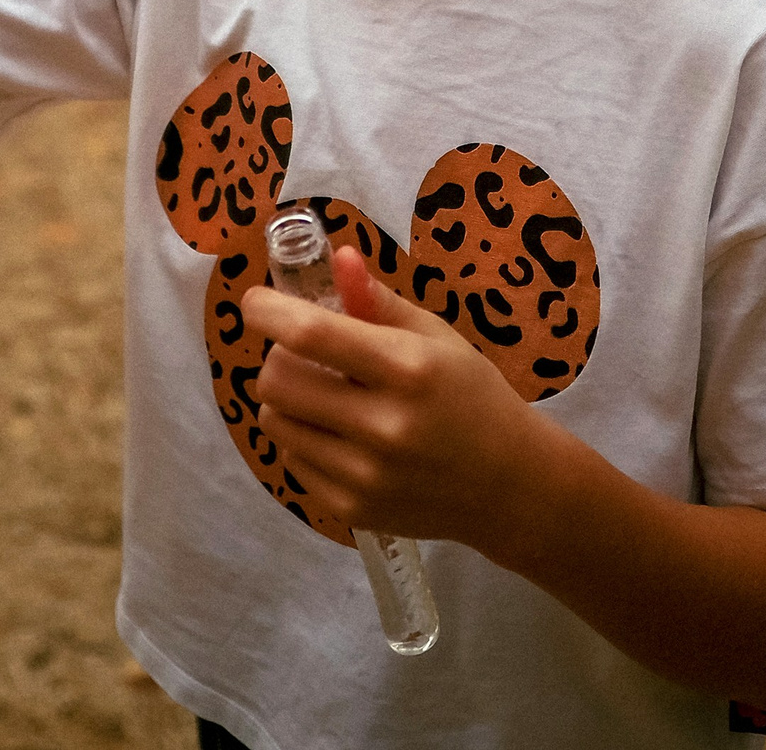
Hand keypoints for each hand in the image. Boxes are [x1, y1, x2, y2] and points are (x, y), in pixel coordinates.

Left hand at [245, 246, 567, 553]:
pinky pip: (290, 460)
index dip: (268, 312)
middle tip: (304, 354)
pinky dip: (303, 439)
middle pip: (277, 380)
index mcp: (408, 369)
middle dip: (279, 356)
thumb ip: (379, 301)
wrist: (508, 486)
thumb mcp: (437, 337)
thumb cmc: (472, 396)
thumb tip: (339, 256)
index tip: (256, 302)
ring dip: (286, 398)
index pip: (311, 335)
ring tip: (323, 394)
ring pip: (274, 421)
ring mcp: (364, 475)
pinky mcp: (351, 509)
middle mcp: (383, 426)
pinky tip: (339, 434)